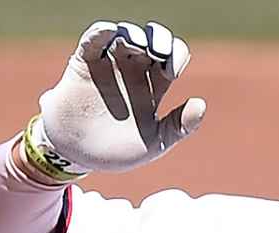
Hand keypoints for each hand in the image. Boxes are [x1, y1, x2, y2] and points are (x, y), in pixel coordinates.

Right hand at [24, 20, 206, 179]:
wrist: (77, 156)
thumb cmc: (116, 151)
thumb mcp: (154, 143)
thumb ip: (179, 126)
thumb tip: (202, 104)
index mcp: (153, 86)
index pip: (172, 57)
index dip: (177, 55)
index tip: (173, 72)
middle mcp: (133, 70)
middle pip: (152, 40)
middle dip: (159, 39)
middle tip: (159, 51)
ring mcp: (109, 64)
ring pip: (125, 34)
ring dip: (133, 34)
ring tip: (138, 46)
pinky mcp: (84, 63)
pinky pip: (93, 39)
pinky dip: (102, 31)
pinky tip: (110, 31)